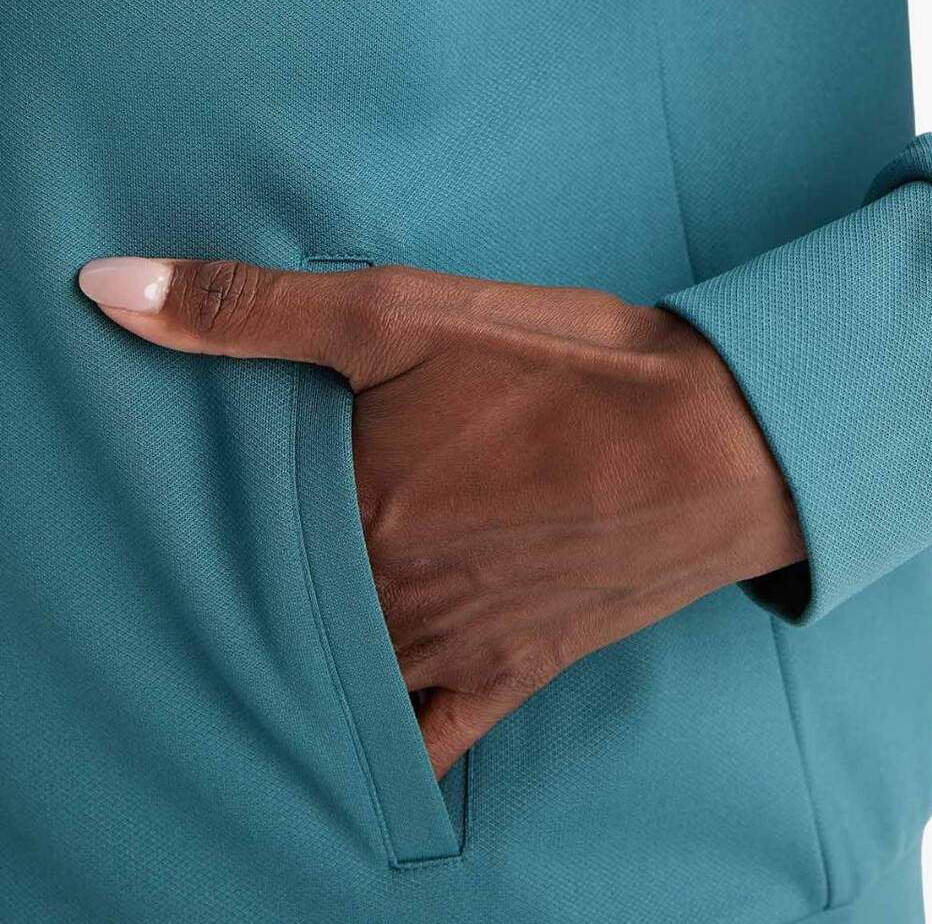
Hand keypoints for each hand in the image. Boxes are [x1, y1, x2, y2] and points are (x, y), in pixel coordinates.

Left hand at [78, 255, 805, 775]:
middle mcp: (385, 600)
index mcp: (348, 514)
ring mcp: (447, 650)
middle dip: (245, 572)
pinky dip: (378, 739)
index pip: (226, 524)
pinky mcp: (509, 678)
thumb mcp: (403, 311)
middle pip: (276, 603)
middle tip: (223, 541)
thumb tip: (107, 289)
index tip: (180, 476)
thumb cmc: (566, 366)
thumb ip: (250, 308)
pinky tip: (350, 719)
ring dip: (298, 648)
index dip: (200, 495)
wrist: (722, 441)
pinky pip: (421, 744)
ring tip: (272, 610)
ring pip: (333, 675)